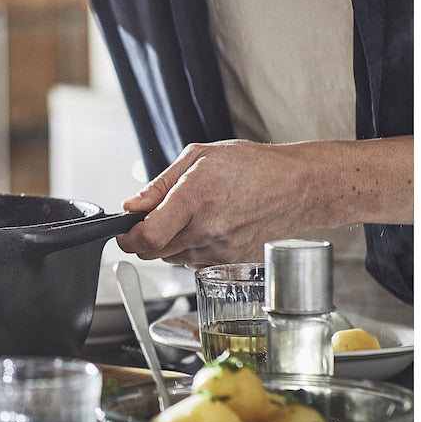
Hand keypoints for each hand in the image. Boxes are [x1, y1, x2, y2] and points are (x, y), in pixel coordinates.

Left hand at [115, 137, 412, 266]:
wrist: (298, 186)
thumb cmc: (251, 166)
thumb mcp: (198, 158)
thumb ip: (159, 185)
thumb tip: (131, 206)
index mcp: (195, 198)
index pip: (146, 236)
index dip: (127, 237)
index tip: (123, 230)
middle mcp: (208, 229)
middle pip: (155, 252)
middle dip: (143, 239)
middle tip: (149, 220)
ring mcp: (222, 250)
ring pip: (173, 259)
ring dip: (167, 243)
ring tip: (187, 216)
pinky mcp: (232, 263)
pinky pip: (195, 262)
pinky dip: (189, 248)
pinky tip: (205, 226)